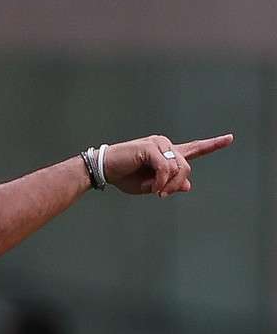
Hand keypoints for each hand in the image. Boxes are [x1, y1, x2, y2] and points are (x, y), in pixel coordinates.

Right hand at [103, 134, 232, 195]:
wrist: (104, 170)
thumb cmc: (123, 176)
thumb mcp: (150, 186)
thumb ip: (169, 184)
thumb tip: (187, 185)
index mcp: (165, 153)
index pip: (193, 148)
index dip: (212, 144)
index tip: (229, 138)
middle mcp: (165, 145)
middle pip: (186, 166)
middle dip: (176, 184)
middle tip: (161, 195)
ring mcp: (158, 144)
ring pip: (178, 168)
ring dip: (168, 184)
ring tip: (154, 191)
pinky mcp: (151, 147)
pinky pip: (166, 168)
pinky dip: (161, 182)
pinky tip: (153, 187)